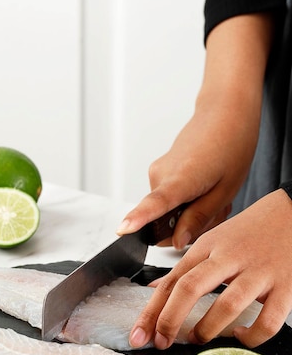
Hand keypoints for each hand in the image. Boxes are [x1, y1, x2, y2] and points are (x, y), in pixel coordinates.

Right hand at [117, 14, 273, 248]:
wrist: (225, 112)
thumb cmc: (232, 146)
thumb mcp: (226, 191)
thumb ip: (199, 218)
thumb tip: (178, 242)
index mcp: (183, 178)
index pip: (156, 203)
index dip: (139, 218)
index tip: (123, 229)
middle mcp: (160, 175)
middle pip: (165, 221)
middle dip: (189, 225)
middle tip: (217, 209)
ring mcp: (157, 172)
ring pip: (169, 212)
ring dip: (192, 213)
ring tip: (215, 194)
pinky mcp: (158, 171)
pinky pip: (169, 199)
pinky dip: (188, 202)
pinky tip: (206, 188)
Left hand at [129, 189, 291, 349]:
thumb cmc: (252, 231)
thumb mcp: (214, 241)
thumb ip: (186, 267)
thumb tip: (154, 289)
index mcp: (208, 246)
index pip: (171, 281)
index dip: (152, 311)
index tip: (139, 334)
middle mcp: (230, 257)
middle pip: (190, 288)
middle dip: (170, 320)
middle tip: (162, 341)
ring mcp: (259, 272)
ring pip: (227, 304)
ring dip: (207, 328)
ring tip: (198, 338)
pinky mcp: (286, 287)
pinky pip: (268, 321)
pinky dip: (251, 336)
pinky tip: (240, 335)